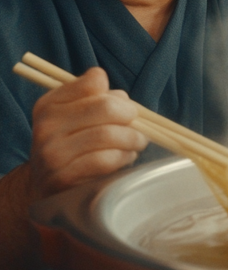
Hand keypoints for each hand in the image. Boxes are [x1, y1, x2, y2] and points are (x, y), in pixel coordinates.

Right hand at [28, 68, 146, 200]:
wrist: (45, 186)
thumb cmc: (72, 144)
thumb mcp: (76, 117)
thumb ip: (98, 100)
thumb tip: (123, 97)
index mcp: (49, 105)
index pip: (93, 83)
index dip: (118, 95)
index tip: (125, 107)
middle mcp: (46, 126)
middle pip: (106, 107)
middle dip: (131, 115)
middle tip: (140, 126)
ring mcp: (52, 153)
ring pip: (108, 134)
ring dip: (132, 139)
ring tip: (137, 143)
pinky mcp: (63, 178)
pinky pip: (105, 160)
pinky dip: (124, 157)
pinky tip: (126, 157)